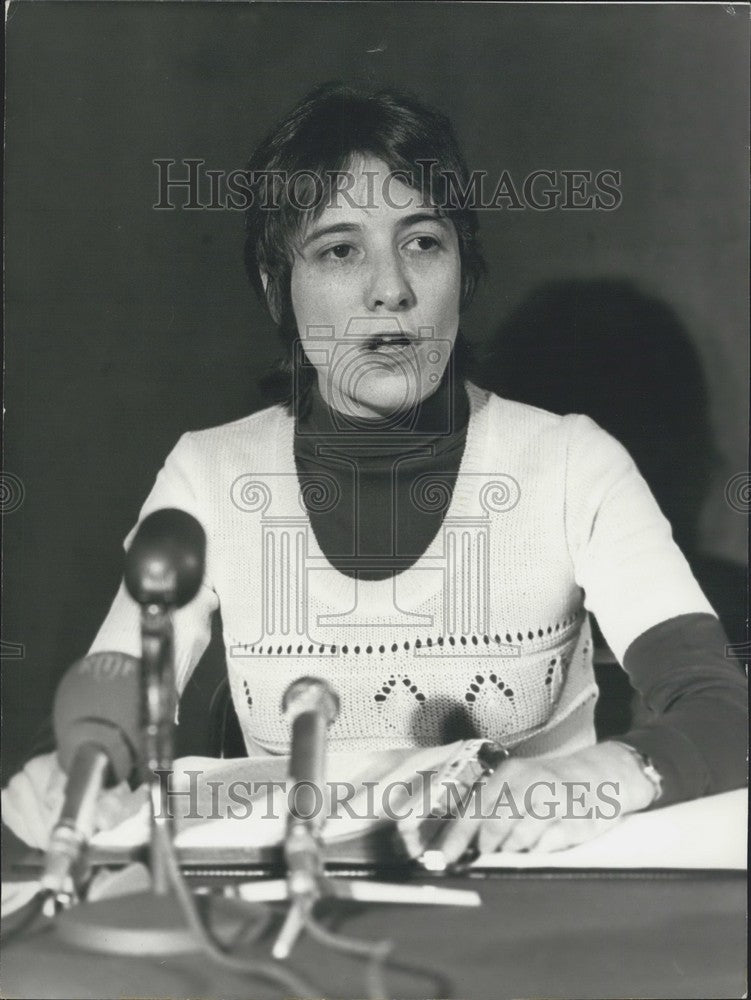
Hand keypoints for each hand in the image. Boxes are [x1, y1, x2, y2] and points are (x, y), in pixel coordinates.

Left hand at [438, 742, 657, 863]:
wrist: (597, 776)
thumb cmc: (547, 785)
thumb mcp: (517, 784)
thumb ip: (491, 808)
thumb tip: (459, 842)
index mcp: (510, 773)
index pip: (476, 808)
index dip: (457, 837)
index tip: (443, 859)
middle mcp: (532, 783)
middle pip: (495, 824)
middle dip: (487, 845)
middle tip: (489, 852)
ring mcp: (556, 801)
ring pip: (520, 838)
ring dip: (513, 850)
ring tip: (518, 845)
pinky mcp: (577, 821)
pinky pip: (547, 846)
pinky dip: (538, 852)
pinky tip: (541, 843)